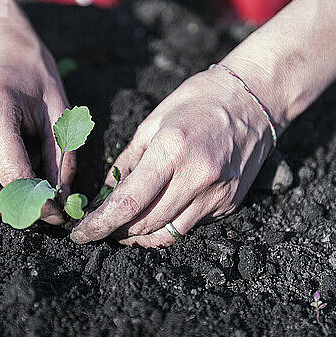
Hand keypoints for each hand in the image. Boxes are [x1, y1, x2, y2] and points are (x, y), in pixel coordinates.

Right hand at [0, 24, 72, 223]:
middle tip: (31, 203)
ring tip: (21, 171)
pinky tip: (0, 148)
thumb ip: (61, 155)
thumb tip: (61, 196)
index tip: (55, 210)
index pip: (12, 176)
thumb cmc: (29, 69)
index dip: (37, 202)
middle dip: (4, 206)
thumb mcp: (57, 108)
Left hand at [70, 67, 276, 246]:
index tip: (81, 233)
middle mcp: (197, 177)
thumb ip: (128, 161)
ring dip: (141, 236)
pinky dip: (169, 224)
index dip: (100, 224)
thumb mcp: (154, 121)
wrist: (254, 100)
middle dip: (116, 232)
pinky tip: (159, 211)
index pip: (129, 202)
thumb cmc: (200, 101)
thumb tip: (107, 195)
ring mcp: (217, 194)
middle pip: (146, 224)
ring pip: (169, 234)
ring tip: (125, 227)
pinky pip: (191, 225)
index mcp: (173, 150)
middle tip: (101, 227)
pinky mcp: (230, 203)